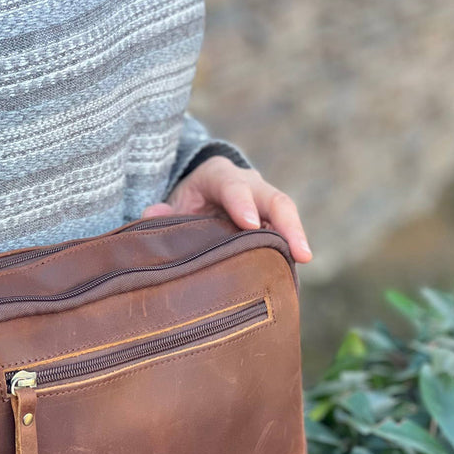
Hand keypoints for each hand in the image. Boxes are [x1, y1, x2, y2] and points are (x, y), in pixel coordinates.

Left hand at [141, 156, 312, 263]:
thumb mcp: (173, 202)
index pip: (233, 186)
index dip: (241, 203)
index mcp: (220, 176)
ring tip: (302, 262)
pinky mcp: (273, 222)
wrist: (203, 194)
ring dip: (295, 239)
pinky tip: (290, 276)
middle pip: (275, 200)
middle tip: (299, 252)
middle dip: (287, 225)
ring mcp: (266, 203)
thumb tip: (152, 216)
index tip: (248, 224)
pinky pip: (284, 235)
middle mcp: (250, 185)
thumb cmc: (187, 202)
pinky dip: (288, 253)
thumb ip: (162, 212)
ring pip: (285, 217)